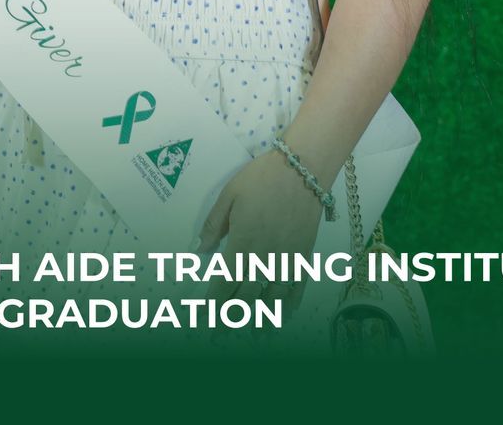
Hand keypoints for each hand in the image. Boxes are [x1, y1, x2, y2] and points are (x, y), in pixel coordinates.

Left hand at [196, 148, 327, 316]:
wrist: (302, 168)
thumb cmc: (262, 178)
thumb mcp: (229, 195)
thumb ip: (214, 225)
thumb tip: (199, 249)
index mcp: (243, 243)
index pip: (224, 282)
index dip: (213, 304)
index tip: (204, 318)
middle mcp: (265, 257)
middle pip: (246, 296)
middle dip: (232, 317)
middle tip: (221, 332)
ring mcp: (287, 258)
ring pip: (272, 297)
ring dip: (261, 317)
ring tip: (254, 334)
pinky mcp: (304, 254)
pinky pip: (297, 286)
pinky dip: (289, 303)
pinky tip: (284, 315)